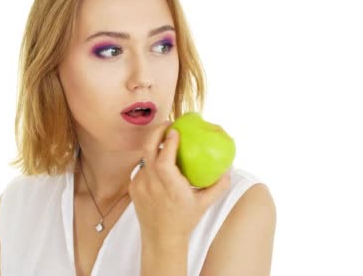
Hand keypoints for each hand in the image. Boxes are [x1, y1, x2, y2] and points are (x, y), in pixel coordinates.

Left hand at [129, 120, 231, 244]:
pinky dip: (150, 161)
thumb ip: (219, 185)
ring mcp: (140, 185)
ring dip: (153, 146)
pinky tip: (158, 158)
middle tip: (168, 124)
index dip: (167, 142)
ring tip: (164, 138)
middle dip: (156, 132)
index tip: (175, 130)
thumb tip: (229, 167)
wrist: (161, 239)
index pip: (164, 160)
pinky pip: (142, 168)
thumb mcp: (205, 204)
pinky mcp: (133, 187)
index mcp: (170, 187)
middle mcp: (152, 184)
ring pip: (144, 158)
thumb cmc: (185, 220)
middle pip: (147, 150)